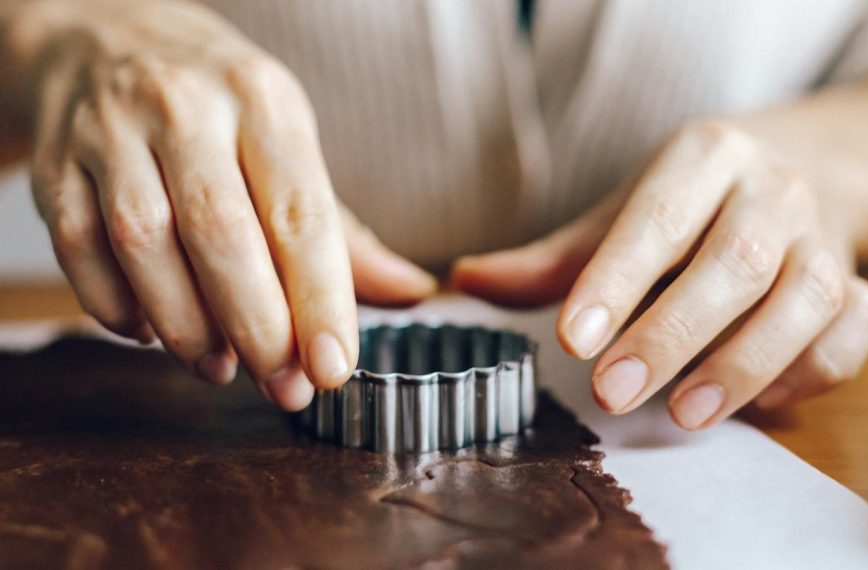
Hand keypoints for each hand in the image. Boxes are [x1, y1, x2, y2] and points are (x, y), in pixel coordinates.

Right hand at [17, 0, 434, 407]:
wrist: (107, 39)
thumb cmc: (220, 107)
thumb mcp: (289, 142)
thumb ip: (342, 230)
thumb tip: (411, 290)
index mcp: (264, 102)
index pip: (299, 212)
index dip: (319, 299)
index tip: (333, 368)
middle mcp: (186, 109)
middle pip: (221, 234)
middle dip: (257, 327)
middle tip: (282, 386)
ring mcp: (111, 132)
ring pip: (146, 245)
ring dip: (187, 327)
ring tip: (220, 367)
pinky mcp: (58, 164)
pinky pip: (79, 248)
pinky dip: (116, 307)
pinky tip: (153, 333)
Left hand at [455, 119, 867, 428]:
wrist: (800, 165)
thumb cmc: (688, 202)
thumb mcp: (620, 214)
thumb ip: (554, 258)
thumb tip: (464, 280)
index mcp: (700, 158)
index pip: (655, 218)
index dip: (615, 280)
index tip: (573, 339)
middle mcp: (768, 188)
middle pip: (731, 263)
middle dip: (671, 334)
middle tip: (612, 393)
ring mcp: (819, 235)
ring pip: (804, 299)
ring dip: (743, 364)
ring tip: (683, 415)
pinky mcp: (853, 280)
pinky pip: (851, 331)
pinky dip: (807, 372)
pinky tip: (755, 403)